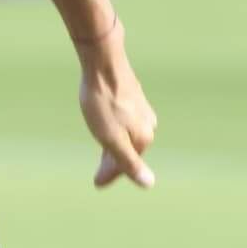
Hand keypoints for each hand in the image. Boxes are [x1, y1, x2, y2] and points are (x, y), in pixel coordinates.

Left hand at [80, 58, 157, 189]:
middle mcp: (147, 125)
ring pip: (128, 136)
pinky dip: (116, 130)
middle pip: (128, 151)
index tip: (97, 184)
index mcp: (143, 138)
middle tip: (98, 175)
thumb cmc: (103, 103)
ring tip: (104, 153)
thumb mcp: (111, 139)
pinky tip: (111, 127)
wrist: (103, 63)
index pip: (126, 166)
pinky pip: (126, 122)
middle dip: (113, 164)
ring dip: (116, 147)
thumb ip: (128, 162)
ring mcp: (142, 110)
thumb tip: (149, 184)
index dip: (110, 175)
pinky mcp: (134, 97)